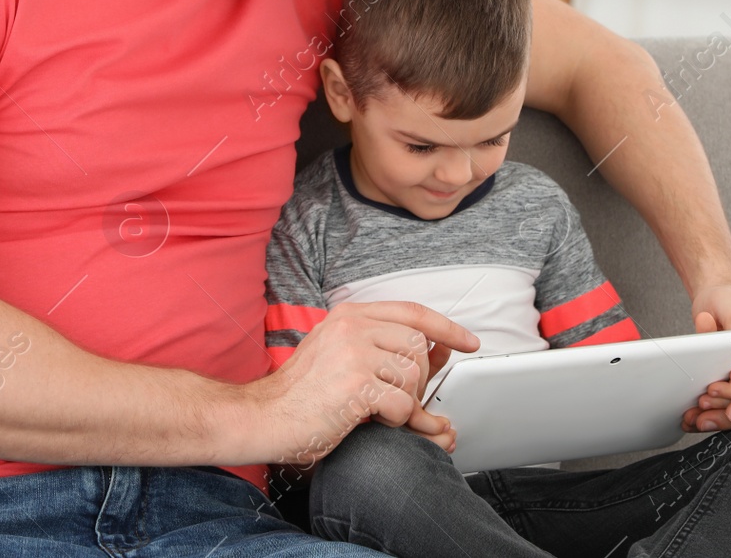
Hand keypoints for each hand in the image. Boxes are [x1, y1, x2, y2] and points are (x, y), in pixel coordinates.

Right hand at [251, 300, 477, 466]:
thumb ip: (385, 348)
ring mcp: (353, 354)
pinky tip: (374, 419)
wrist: (262, 417)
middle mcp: (352, 328)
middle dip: (420, 378)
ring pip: (413, 374)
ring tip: (382, 410)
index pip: (412, 311)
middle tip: (400, 398)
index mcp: (349, 316)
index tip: (468, 341)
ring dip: (406, 400)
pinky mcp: (355, 385)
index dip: (447, 326)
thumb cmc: (301, 394)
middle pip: (418, 345)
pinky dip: (397, 419)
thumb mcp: (342, 357)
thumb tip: (440, 347)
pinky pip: (402, 403)